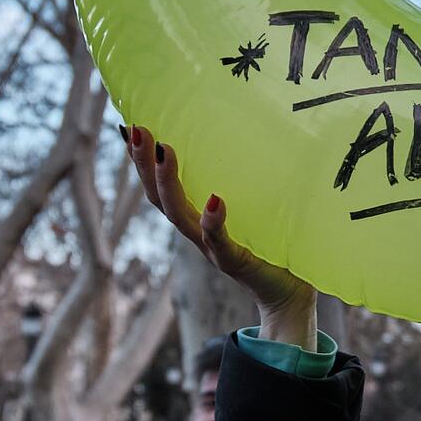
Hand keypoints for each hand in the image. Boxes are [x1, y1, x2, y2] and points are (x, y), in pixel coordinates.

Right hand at [124, 126, 317, 348]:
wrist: (289, 294)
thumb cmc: (273, 246)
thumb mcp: (254, 207)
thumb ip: (245, 181)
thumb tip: (253, 132)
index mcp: (198, 219)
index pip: (162, 188)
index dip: (143, 162)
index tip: (131, 126)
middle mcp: (198, 234)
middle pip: (160, 199)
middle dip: (144, 166)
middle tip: (135, 130)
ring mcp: (214, 249)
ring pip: (180, 217)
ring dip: (168, 185)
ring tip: (165, 152)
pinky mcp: (237, 262)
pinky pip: (220, 242)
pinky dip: (213, 222)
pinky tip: (214, 200)